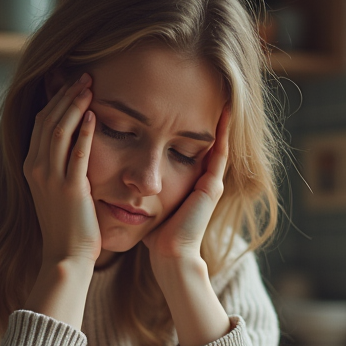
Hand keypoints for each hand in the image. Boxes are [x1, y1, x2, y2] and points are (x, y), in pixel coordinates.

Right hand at [22, 73, 99, 267]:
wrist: (66, 256)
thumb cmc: (68, 226)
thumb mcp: (58, 191)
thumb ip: (62, 166)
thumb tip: (76, 144)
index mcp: (32, 167)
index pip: (41, 122)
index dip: (56, 100)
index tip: (73, 84)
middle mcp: (36, 169)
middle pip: (47, 120)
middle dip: (66, 95)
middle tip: (85, 75)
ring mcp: (51, 179)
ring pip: (59, 130)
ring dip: (74, 105)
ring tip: (89, 86)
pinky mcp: (70, 190)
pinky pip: (77, 153)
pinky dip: (85, 132)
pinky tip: (95, 115)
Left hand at [145, 107, 231, 345]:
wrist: (169, 255)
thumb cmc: (155, 235)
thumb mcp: (147, 202)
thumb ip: (141, 187)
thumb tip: (121, 176)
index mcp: (187, 181)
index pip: (187, 146)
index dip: (187, 124)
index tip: (180, 101)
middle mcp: (202, 179)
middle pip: (204, 140)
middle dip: (204, 116)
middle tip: (207, 89)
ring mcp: (209, 181)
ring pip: (215, 142)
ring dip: (219, 120)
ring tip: (222, 93)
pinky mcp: (211, 185)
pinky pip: (220, 153)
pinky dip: (223, 133)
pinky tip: (224, 113)